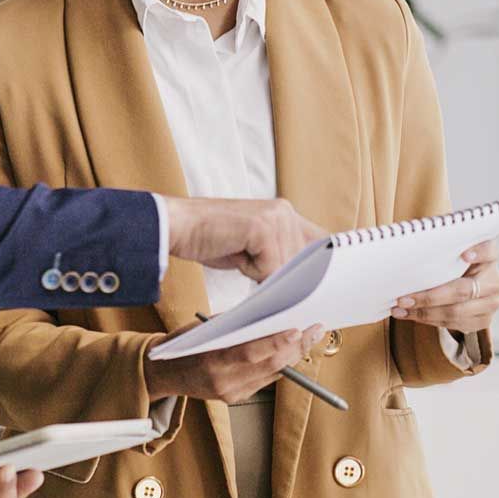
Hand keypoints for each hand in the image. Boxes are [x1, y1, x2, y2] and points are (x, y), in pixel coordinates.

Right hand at [145, 323, 324, 401]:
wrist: (163, 374)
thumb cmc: (182, 345)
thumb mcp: (203, 329)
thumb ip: (233, 325)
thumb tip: (268, 317)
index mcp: (211, 361)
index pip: (250, 353)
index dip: (277, 343)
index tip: (297, 329)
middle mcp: (223, 382)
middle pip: (269, 366)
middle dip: (296, 347)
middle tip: (314, 330)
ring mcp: (231, 393)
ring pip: (272, 375)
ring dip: (293, 356)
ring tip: (309, 338)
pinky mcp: (236, 398)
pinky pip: (264, 380)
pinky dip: (279, 365)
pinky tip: (289, 352)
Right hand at [165, 196, 325, 281]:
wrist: (177, 226)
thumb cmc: (211, 240)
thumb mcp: (253, 246)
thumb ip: (279, 254)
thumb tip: (304, 284)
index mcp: (285, 212)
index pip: (321, 243)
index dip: (321, 266)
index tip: (320, 286)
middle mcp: (284, 211)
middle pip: (305, 263)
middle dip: (288, 277)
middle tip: (262, 271)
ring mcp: (275, 217)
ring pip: (287, 269)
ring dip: (264, 274)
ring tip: (241, 256)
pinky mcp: (261, 228)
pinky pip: (270, 269)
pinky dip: (252, 273)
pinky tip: (236, 255)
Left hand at [392, 239, 498, 333]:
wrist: (463, 285)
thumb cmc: (449, 263)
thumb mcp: (448, 252)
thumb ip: (439, 248)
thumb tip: (408, 248)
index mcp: (489, 256)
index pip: (490, 250)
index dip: (479, 253)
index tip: (464, 255)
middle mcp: (494, 280)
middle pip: (463, 290)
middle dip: (430, 296)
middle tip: (404, 298)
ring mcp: (492, 302)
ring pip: (456, 311)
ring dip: (424, 312)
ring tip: (400, 309)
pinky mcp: (484, 320)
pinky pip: (455, 324)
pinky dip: (429, 321)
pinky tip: (411, 315)